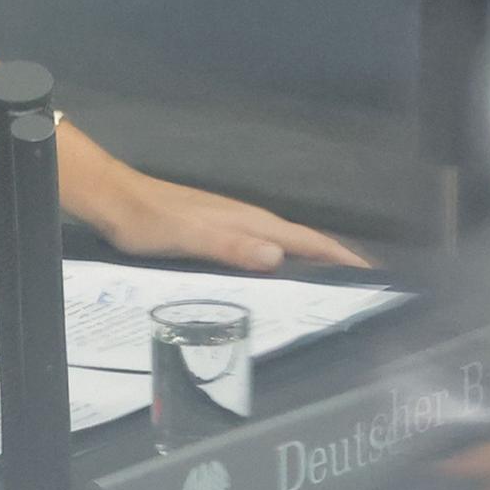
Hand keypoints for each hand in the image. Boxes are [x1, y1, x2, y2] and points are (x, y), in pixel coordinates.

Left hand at [81, 166, 371, 271]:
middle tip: (363, 287)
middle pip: (302, 241)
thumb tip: (276, 256)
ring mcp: (233, 222)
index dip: (339, 257)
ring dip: (311, 261)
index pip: (306, 240)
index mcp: (249, 222)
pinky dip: (282, 260)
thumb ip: (232, 246)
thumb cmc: (151, 221)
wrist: (118, 201)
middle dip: (335, 261)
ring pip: (284, 243)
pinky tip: (278, 275)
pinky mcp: (219, 230)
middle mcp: (248, 219)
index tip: (372, 274)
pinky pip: (263, 246)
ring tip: (332, 286)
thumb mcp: (190, 237)